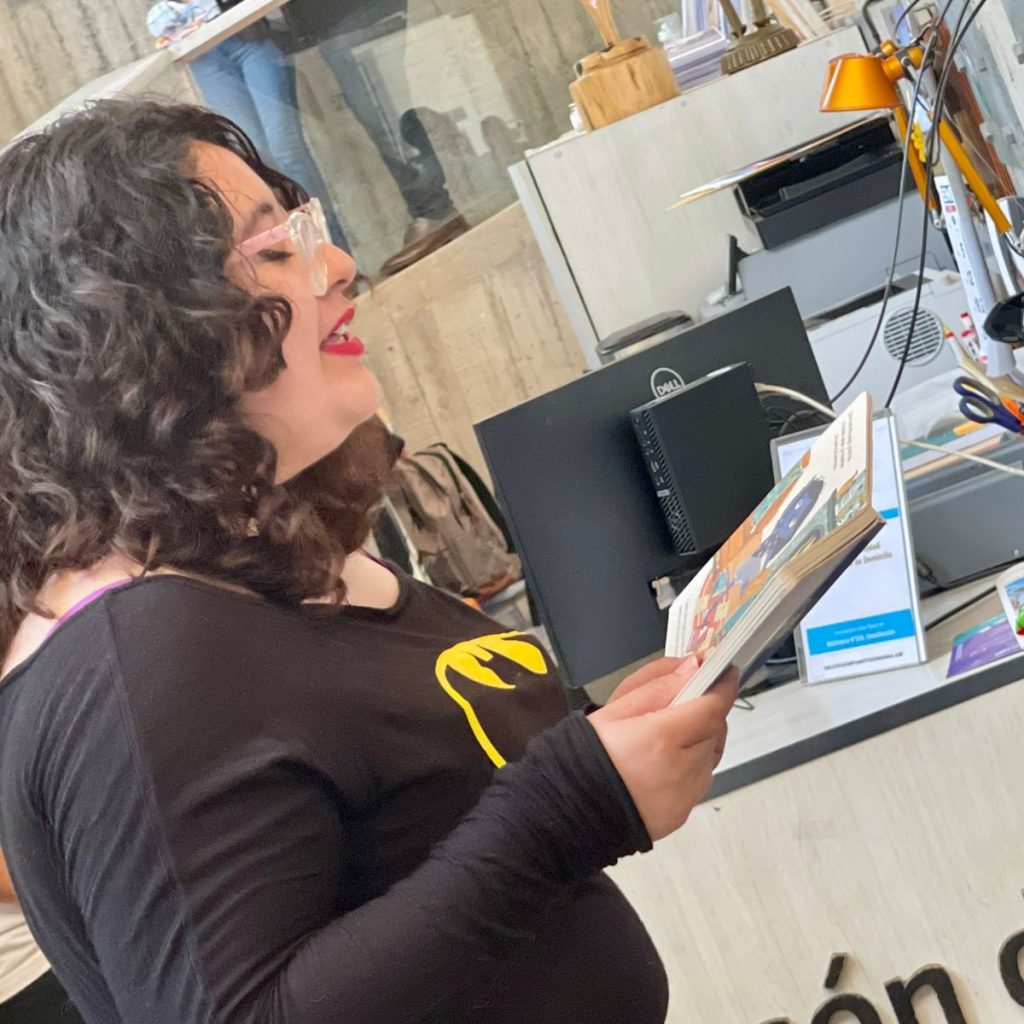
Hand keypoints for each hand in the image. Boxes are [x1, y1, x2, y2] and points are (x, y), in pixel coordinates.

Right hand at [588, 656, 737, 841]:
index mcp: (661, 738)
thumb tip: (691, 669)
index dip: (722, 687)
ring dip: (700, 740)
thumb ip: (657, 686)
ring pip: (711, 755)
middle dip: (706, 712)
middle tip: (684, 704)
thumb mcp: (615, 709)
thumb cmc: (586, 756)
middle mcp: (679, 770)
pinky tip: (664, 762)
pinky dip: (692, 765)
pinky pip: (699, 780)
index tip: (725, 673)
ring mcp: (683, 796)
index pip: (712, 707)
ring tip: (667, 736)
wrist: (570, 807)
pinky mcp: (682, 813)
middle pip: (715, 730)